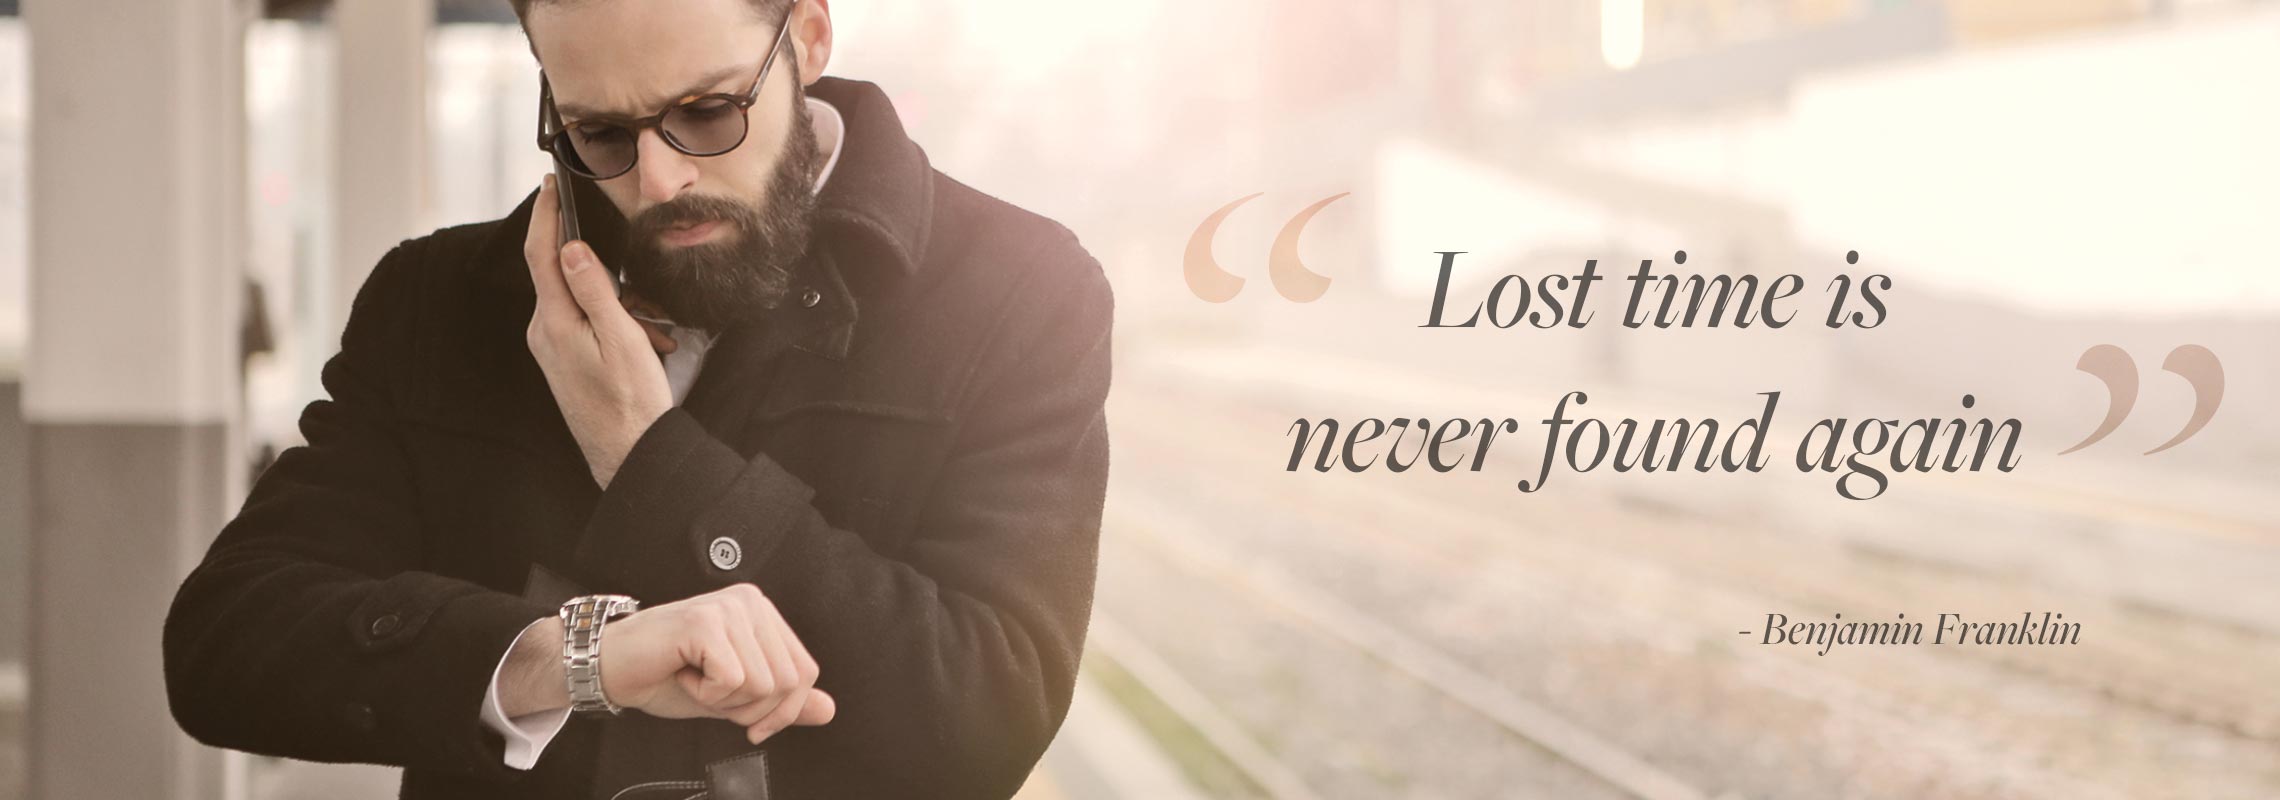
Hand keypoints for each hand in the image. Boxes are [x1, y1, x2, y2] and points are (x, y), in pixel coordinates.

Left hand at [524, 174, 672, 487]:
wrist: (628, 455)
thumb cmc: (631, 402)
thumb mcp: (620, 339)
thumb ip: (594, 290)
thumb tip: (572, 247)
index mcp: (554, 322)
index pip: (542, 254)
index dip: (546, 215)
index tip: (549, 184)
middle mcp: (545, 332)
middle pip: (567, 276)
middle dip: (610, 275)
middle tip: (646, 297)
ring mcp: (552, 348)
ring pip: (585, 302)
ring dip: (624, 307)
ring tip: (659, 333)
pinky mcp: (565, 360)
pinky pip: (588, 325)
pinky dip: (620, 325)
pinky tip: (650, 343)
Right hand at [600, 584, 836, 743]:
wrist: (610, 668)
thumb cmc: (667, 676)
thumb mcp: (734, 696)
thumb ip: (781, 701)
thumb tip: (828, 710)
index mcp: (762, 613)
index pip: (804, 672)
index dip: (783, 711)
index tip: (751, 724)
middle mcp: (750, 602)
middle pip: (788, 682)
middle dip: (751, 709)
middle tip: (712, 694)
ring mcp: (727, 608)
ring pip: (762, 684)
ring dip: (723, 700)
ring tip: (694, 678)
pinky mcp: (704, 623)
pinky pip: (731, 680)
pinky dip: (705, 693)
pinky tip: (683, 673)